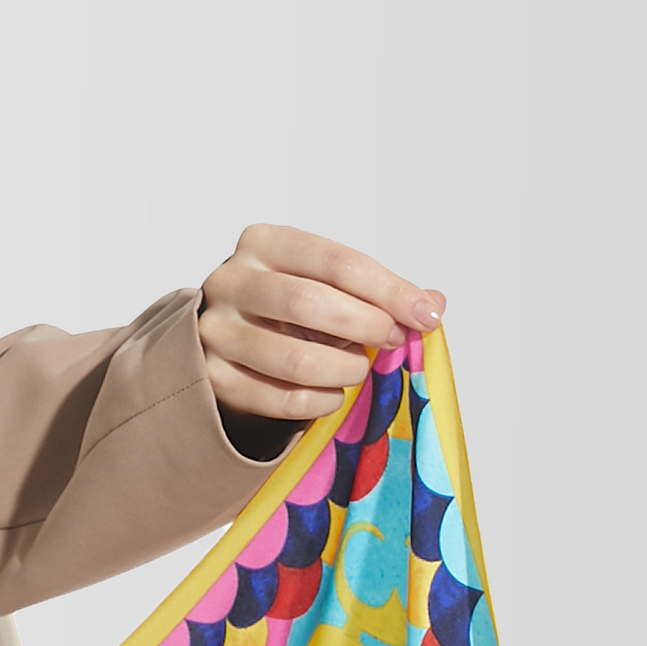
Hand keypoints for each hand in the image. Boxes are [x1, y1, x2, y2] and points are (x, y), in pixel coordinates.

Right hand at [197, 228, 444, 426]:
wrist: (220, 341)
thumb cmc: (283, 308)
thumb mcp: (326, 285)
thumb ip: (377, 292)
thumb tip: (433, 304)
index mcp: (263, 243)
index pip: (336, 262)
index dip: (388, 290)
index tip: (426, 317)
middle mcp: (231, 281)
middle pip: (308, 302)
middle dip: (365, 326)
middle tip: (393, 341)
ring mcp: (215, 331)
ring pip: (292, 358)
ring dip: (343, 370)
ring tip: (359, 371)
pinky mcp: (213, 377)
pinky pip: (278, 398)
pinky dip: (318, 402)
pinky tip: (332, 396)